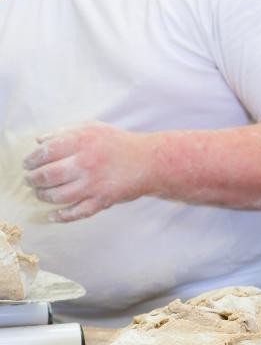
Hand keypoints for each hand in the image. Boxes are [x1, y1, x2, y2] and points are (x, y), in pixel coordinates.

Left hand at [23, 122, 154, 222]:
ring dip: (43, 196)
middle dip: (33, 180)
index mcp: (80, 142)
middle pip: (47, 175)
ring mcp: (93, 183)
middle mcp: (84, 163)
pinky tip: (53, 216)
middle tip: (30, 181)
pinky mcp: (102, 199)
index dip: (31, 160)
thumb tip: (39, 141)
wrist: (149, 161)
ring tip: (39, 194)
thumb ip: (64, 131)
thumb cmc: (119, 143)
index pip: (44, 152)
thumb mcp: (91, 127)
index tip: (27, 164)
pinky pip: (78, 212)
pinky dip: (62, 216)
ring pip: (58, 195)